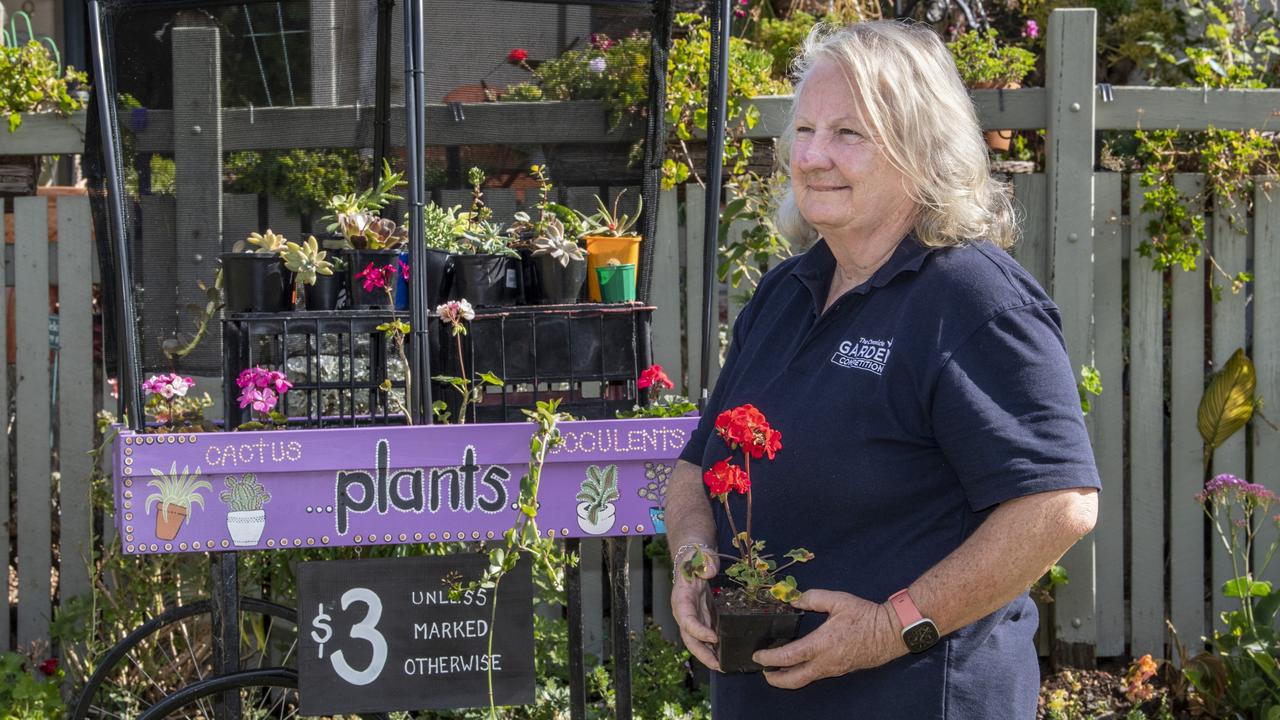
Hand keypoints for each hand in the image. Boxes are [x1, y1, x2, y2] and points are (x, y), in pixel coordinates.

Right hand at [671, 549, 719, 671]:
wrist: (695, 558)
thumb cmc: (695, 557)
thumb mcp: (700, 555)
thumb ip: (705, 561)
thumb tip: (709, 570)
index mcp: (681, 598)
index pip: (686, 619)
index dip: (698, 630)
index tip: (714, 638)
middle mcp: (684, 612)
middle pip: (689, 637)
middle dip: (702, 653)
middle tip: (718, 665)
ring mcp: (694, 616)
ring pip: (697, 641)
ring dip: (709, 655)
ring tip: (724, 666)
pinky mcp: (703, 617)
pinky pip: (706, 635)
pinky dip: (714, 646)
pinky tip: (726, 654)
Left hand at [753, 589, 904, 688]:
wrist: (890, 632)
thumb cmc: (865, 616)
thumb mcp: (838, 600)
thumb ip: (813, 598)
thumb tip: (794, 600)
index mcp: (821, 645)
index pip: (788, 657)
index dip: (769, 658)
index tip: (758, 656)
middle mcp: (825, 662)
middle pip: (794, 679)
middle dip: (775, 679)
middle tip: (764, 672)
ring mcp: (833, 669)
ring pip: (806, 679)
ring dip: (789, 677)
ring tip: (777, 669)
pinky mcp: (841, 670)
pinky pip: (817, 675)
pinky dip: (804, 672)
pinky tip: (801, 663)